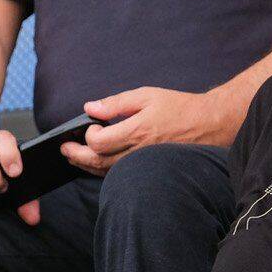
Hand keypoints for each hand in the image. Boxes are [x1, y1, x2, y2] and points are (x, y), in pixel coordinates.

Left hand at [59, 90, 214, 176]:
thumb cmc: (178, 108)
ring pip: (106, 172)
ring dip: (86, 166)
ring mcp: (143, 164)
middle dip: (76, 156)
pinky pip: (119, 175)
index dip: (88, 134)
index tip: (91, 124)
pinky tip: (94, 164)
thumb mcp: (146, 96)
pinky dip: (102, 171)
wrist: (208, 125)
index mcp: (137, 131)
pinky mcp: (147, 170)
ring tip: (72, 157)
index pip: (99, 142)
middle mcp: (138, 152)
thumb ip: (115, 103)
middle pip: (97, 162)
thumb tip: (89, 107)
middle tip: (63, 149)